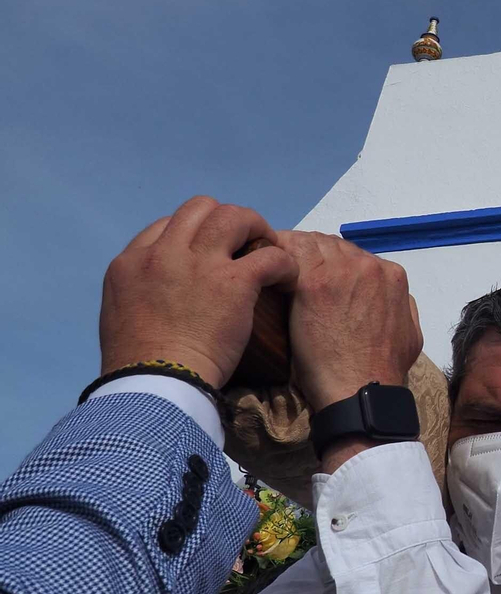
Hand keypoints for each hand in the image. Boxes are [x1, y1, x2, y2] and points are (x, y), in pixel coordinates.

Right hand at [100, 197, 298, 387]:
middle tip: (243, 241)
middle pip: (200, 208)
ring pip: (234, 216)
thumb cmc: (140, 364)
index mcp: (130, 263)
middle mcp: (162, 253)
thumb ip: (142, 289)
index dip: (192, 233)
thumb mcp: (120, 313)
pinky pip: (270, 254)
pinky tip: (286, 278)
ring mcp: (199, 263)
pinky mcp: (234, 281)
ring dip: (256, 228)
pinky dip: (283, 263)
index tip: (208, 249)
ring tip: (268, 248)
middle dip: (225, 219)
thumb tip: (163, 286)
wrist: (157, 385)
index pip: (165, 225)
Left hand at [276, 231, 421, 412]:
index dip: (333, 263)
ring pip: (310, 242)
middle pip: (332, 244)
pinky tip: (265, 265)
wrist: (362, 390)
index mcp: (392, 276)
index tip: (317, 277)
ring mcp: (341, 271)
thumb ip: (404, 308)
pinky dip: (275, 254)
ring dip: (293, 253)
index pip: (355, 254)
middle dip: (312, 255)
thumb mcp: (411, 334)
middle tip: (291, 273)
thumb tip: (392, 299)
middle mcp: (369, 265)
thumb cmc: (384, 369)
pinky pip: (288, 252)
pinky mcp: (312, 283)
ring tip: (274, 268)